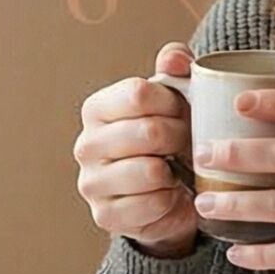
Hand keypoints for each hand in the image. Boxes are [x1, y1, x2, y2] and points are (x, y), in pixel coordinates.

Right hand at [74, 42, 196, 256]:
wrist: (166, 195)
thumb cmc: (169, 139)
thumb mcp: (174, 98)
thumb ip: (176, 69)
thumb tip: (176, 58)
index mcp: (97, 108)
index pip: (139, 94)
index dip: (173, 102)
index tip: (184, 111)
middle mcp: (86, 145)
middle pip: (149, 132)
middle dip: (182, 137)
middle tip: (189, 144)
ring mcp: (91, 183)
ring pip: (150, 170)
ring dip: (177, 171)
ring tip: (179, 169)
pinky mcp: (105, 215)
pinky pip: (152, 203)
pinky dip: (171, 200)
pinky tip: (170, 194)